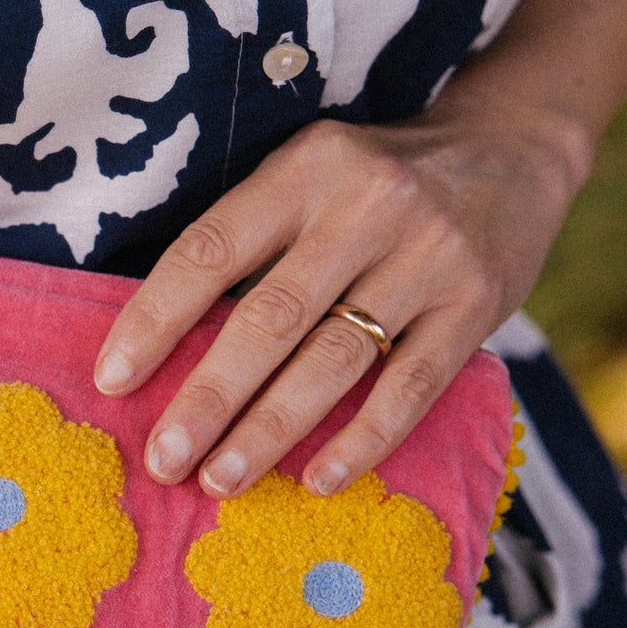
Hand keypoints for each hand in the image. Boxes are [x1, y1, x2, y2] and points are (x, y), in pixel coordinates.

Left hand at [92, 0, 626, 496]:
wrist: (514, 147)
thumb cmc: (377, 177)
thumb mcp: (311, 171)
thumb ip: (253, 236)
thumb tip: (164, 343)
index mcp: (306, 168)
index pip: (212, 250)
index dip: (155, 318)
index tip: (112, 380)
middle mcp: (367, 207)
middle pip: (270, 317)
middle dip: (208, 397)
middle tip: (164, 458)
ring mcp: (427, 258)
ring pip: (334, 361)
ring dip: (271, 430)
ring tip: (221, 480)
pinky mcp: (476, 305)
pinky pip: (409, 386)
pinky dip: (361, 440)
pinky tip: (316, 480)